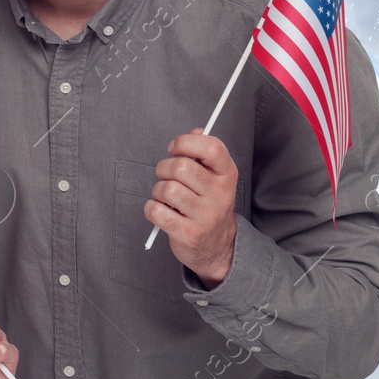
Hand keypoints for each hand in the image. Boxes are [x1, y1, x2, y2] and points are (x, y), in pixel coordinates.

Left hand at [144, 128, 237, 286]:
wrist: (218, 248)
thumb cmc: (209, 205)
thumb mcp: (214, 178)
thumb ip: (203, 153)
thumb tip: (196, 130)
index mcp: (226, 175)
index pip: (212, 147)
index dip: (186, 141)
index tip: (174, 148)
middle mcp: (220, 194)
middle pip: (181, 167)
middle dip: (163, 169)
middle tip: (165, 177)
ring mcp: (205, 216)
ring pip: (167, 189)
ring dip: (157, 191)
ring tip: (165, 198)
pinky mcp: (188, 234)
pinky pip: (156, 211)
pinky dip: (151, 208)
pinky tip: (160, 211)